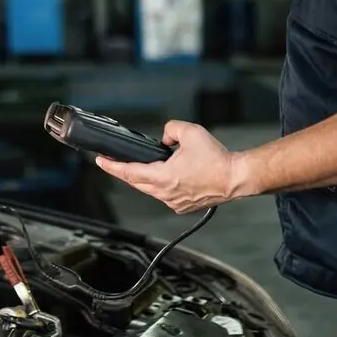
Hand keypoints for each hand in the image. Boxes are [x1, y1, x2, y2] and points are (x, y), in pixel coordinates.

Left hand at [95, 120, 242, 213]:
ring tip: (140, 167)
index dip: (112, 166)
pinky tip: (165, 177)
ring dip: (143, 179)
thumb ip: (170, 129)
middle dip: (124, 172)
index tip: (101, 161)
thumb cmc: (216, 159)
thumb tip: (164, 139)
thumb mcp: (190, 132)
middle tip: (113, 163)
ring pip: (150, 190)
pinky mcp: (183, 206)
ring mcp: (174, 202)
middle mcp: (166, 193)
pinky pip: (164, 195)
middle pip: (136, 183)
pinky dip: (160, 186)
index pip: (129, 172)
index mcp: (163, 177)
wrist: (235, 178)